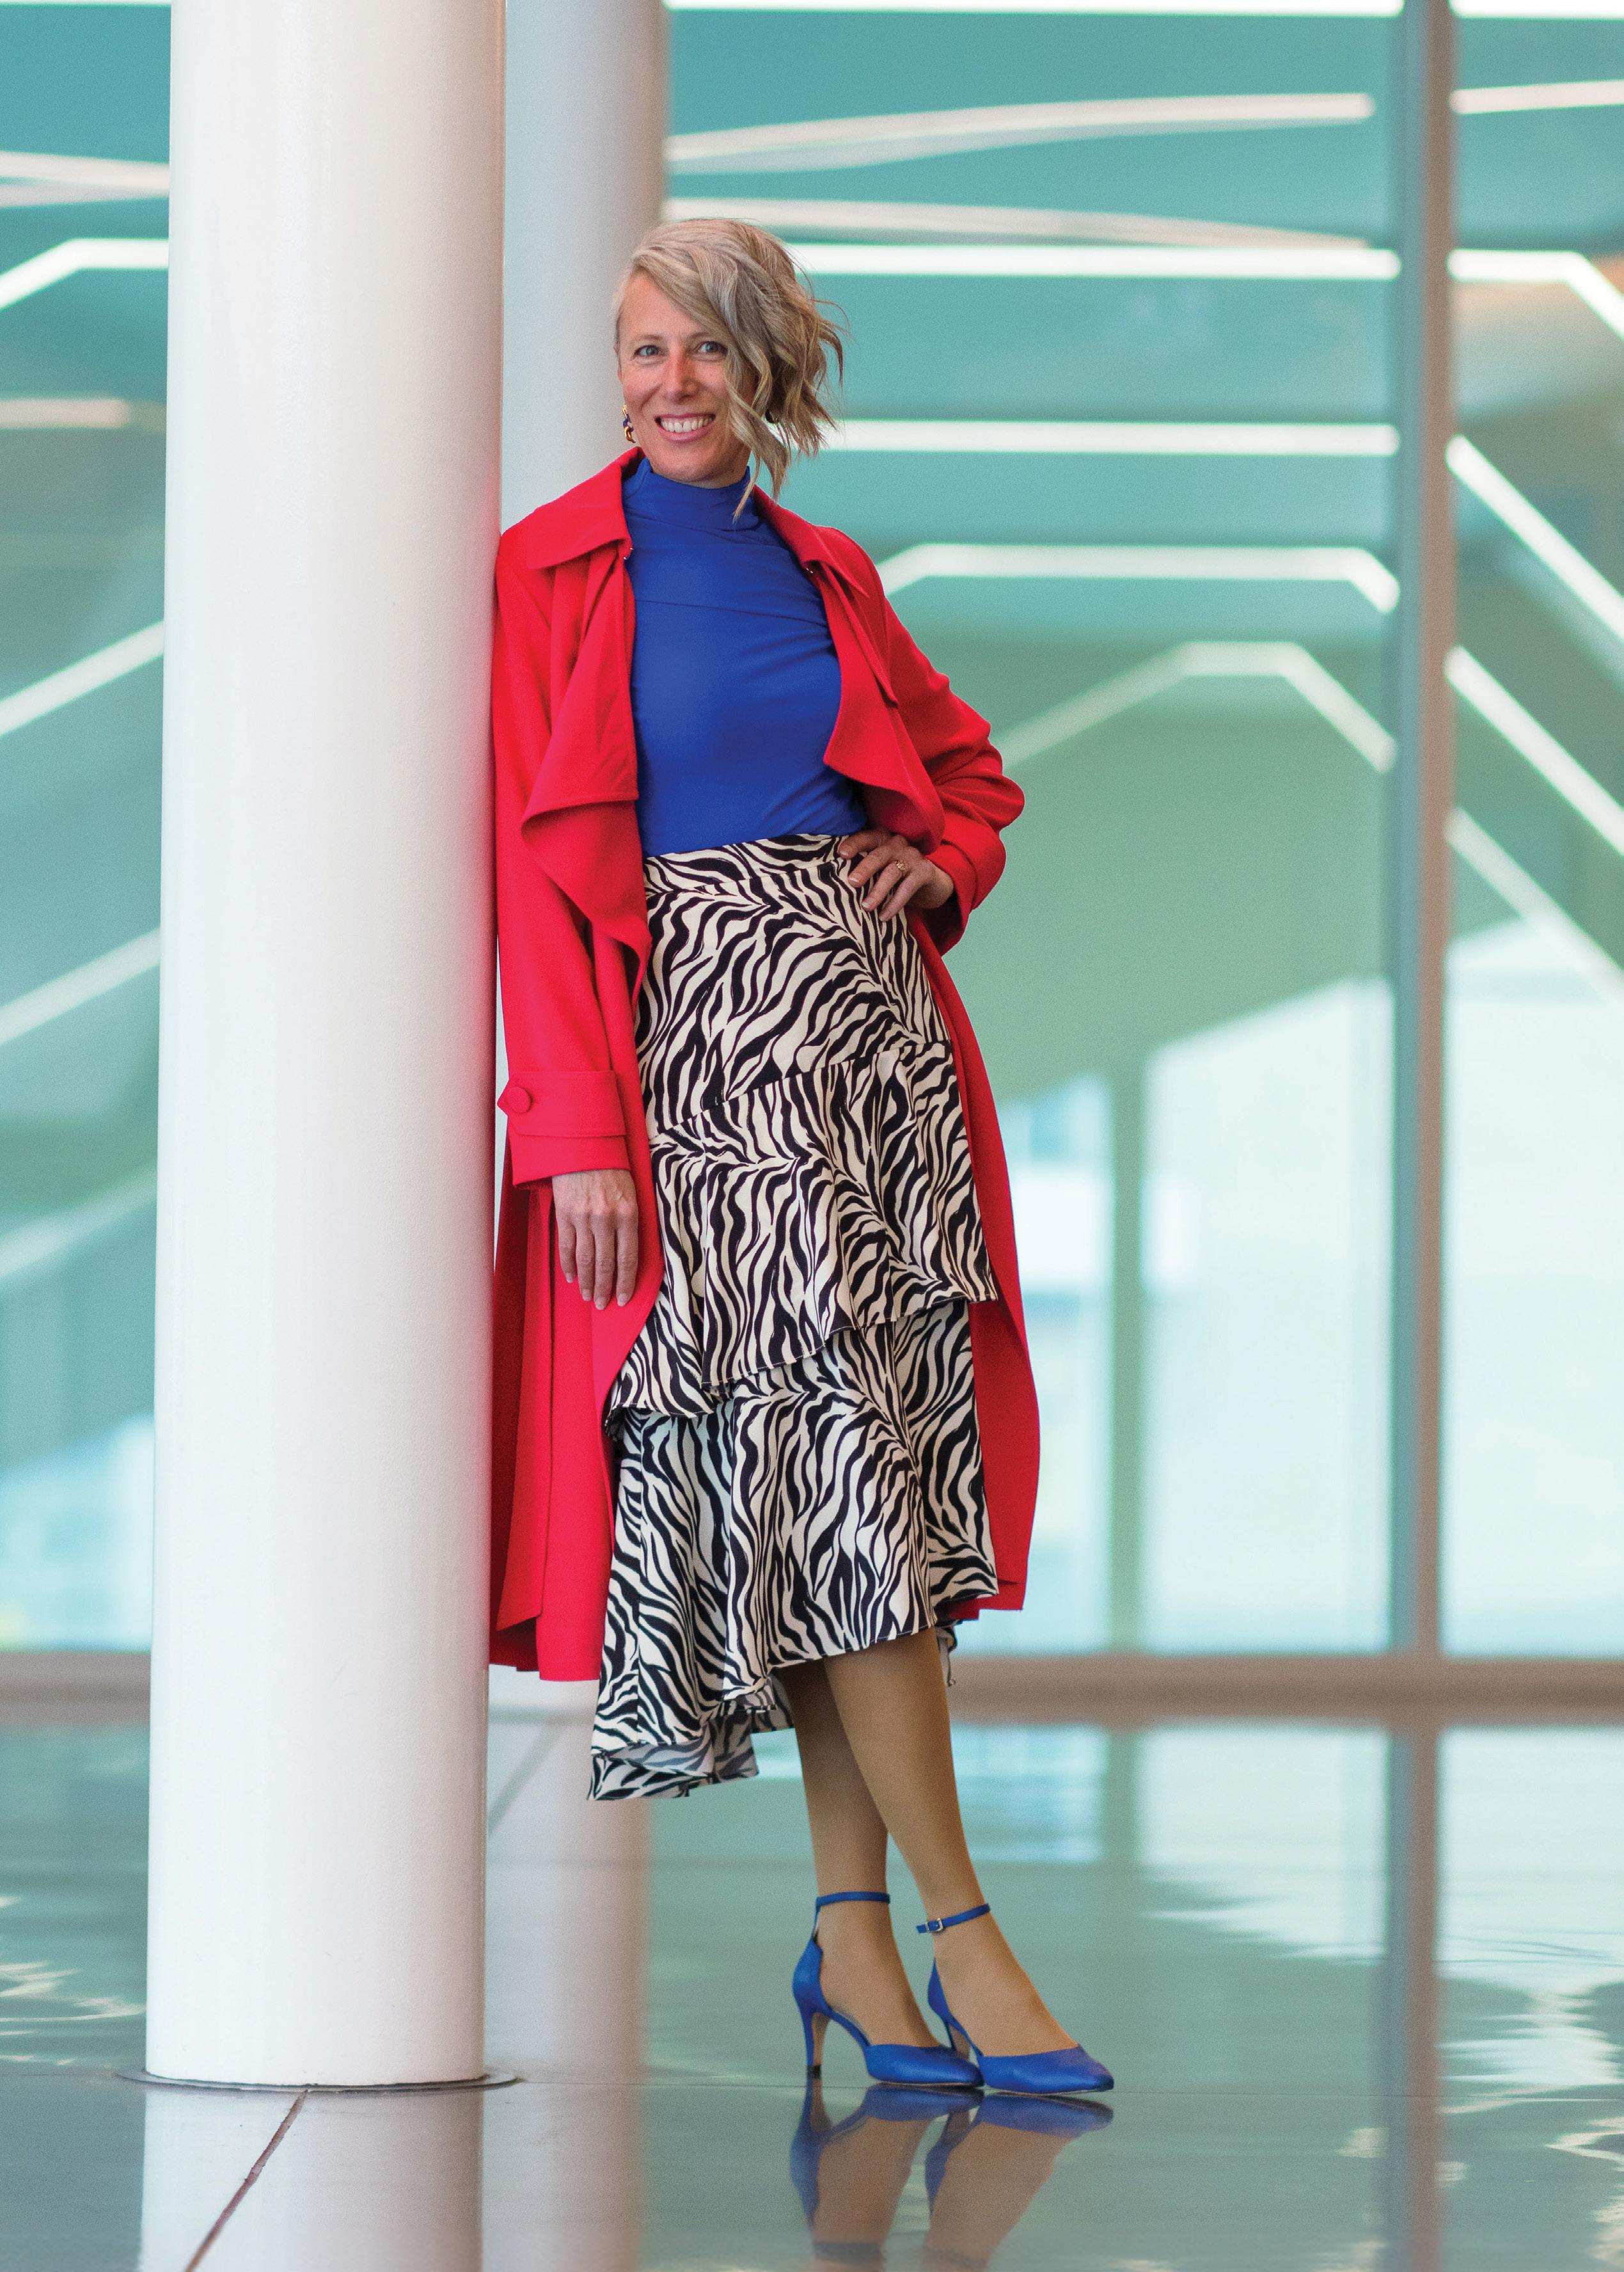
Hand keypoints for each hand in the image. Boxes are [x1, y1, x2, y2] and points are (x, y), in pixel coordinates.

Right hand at [552, 1168, 638, 1307]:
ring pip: (585, 1259)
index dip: (625, 1283)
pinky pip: (566, 1246)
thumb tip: (630, 1253)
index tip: (623, 1299)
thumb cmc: (612, 1168)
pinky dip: (568, 1265)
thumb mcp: (633, 1192)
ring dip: (587, 1282)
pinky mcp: (565, 1214)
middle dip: (605, 1288)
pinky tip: (571, 1277)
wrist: (584, 1145)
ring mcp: (583, 1218)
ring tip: (589, 1296)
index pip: (628, 1259)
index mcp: (628, 1214)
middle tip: (603, 1305)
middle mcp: (606, 1219)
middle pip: (606, 1264)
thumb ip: (632, 1222)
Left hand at [837, 829, 954, 920]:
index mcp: (882, 838)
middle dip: (865, 869)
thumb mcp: (879, 865)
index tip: (841, 854)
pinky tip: (884, 917)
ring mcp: (912, 856)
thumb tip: (832, 883)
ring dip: (878, 891)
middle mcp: (897, 843)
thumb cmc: (894, 872)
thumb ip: (862, 866)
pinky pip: (908, 888)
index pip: (866, 838)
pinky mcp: (924, 872)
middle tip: (852, 882)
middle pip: (879, 855)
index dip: (854, 844)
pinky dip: (895, 904)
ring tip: (866, 907)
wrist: (929, 880)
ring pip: (892, 872)